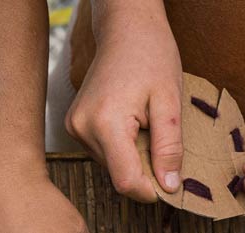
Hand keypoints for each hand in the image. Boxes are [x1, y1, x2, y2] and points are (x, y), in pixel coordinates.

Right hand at [65, 4, 182, 201]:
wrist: (125, 29)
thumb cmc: (151, 56)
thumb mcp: (170, 102)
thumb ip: (169, 147)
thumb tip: (169, 185)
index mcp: (105, 124)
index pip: (125, 181)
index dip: (150, 190)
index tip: (169, 184)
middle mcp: (82, 129)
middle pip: (118, 175)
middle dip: (144, 169)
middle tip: (162, 142)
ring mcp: (74, 128)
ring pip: (110, 166)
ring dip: (133, 157)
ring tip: (145, 126)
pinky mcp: (74, 126)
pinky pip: (103, 152)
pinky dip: (122, 147)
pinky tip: (131, 123)